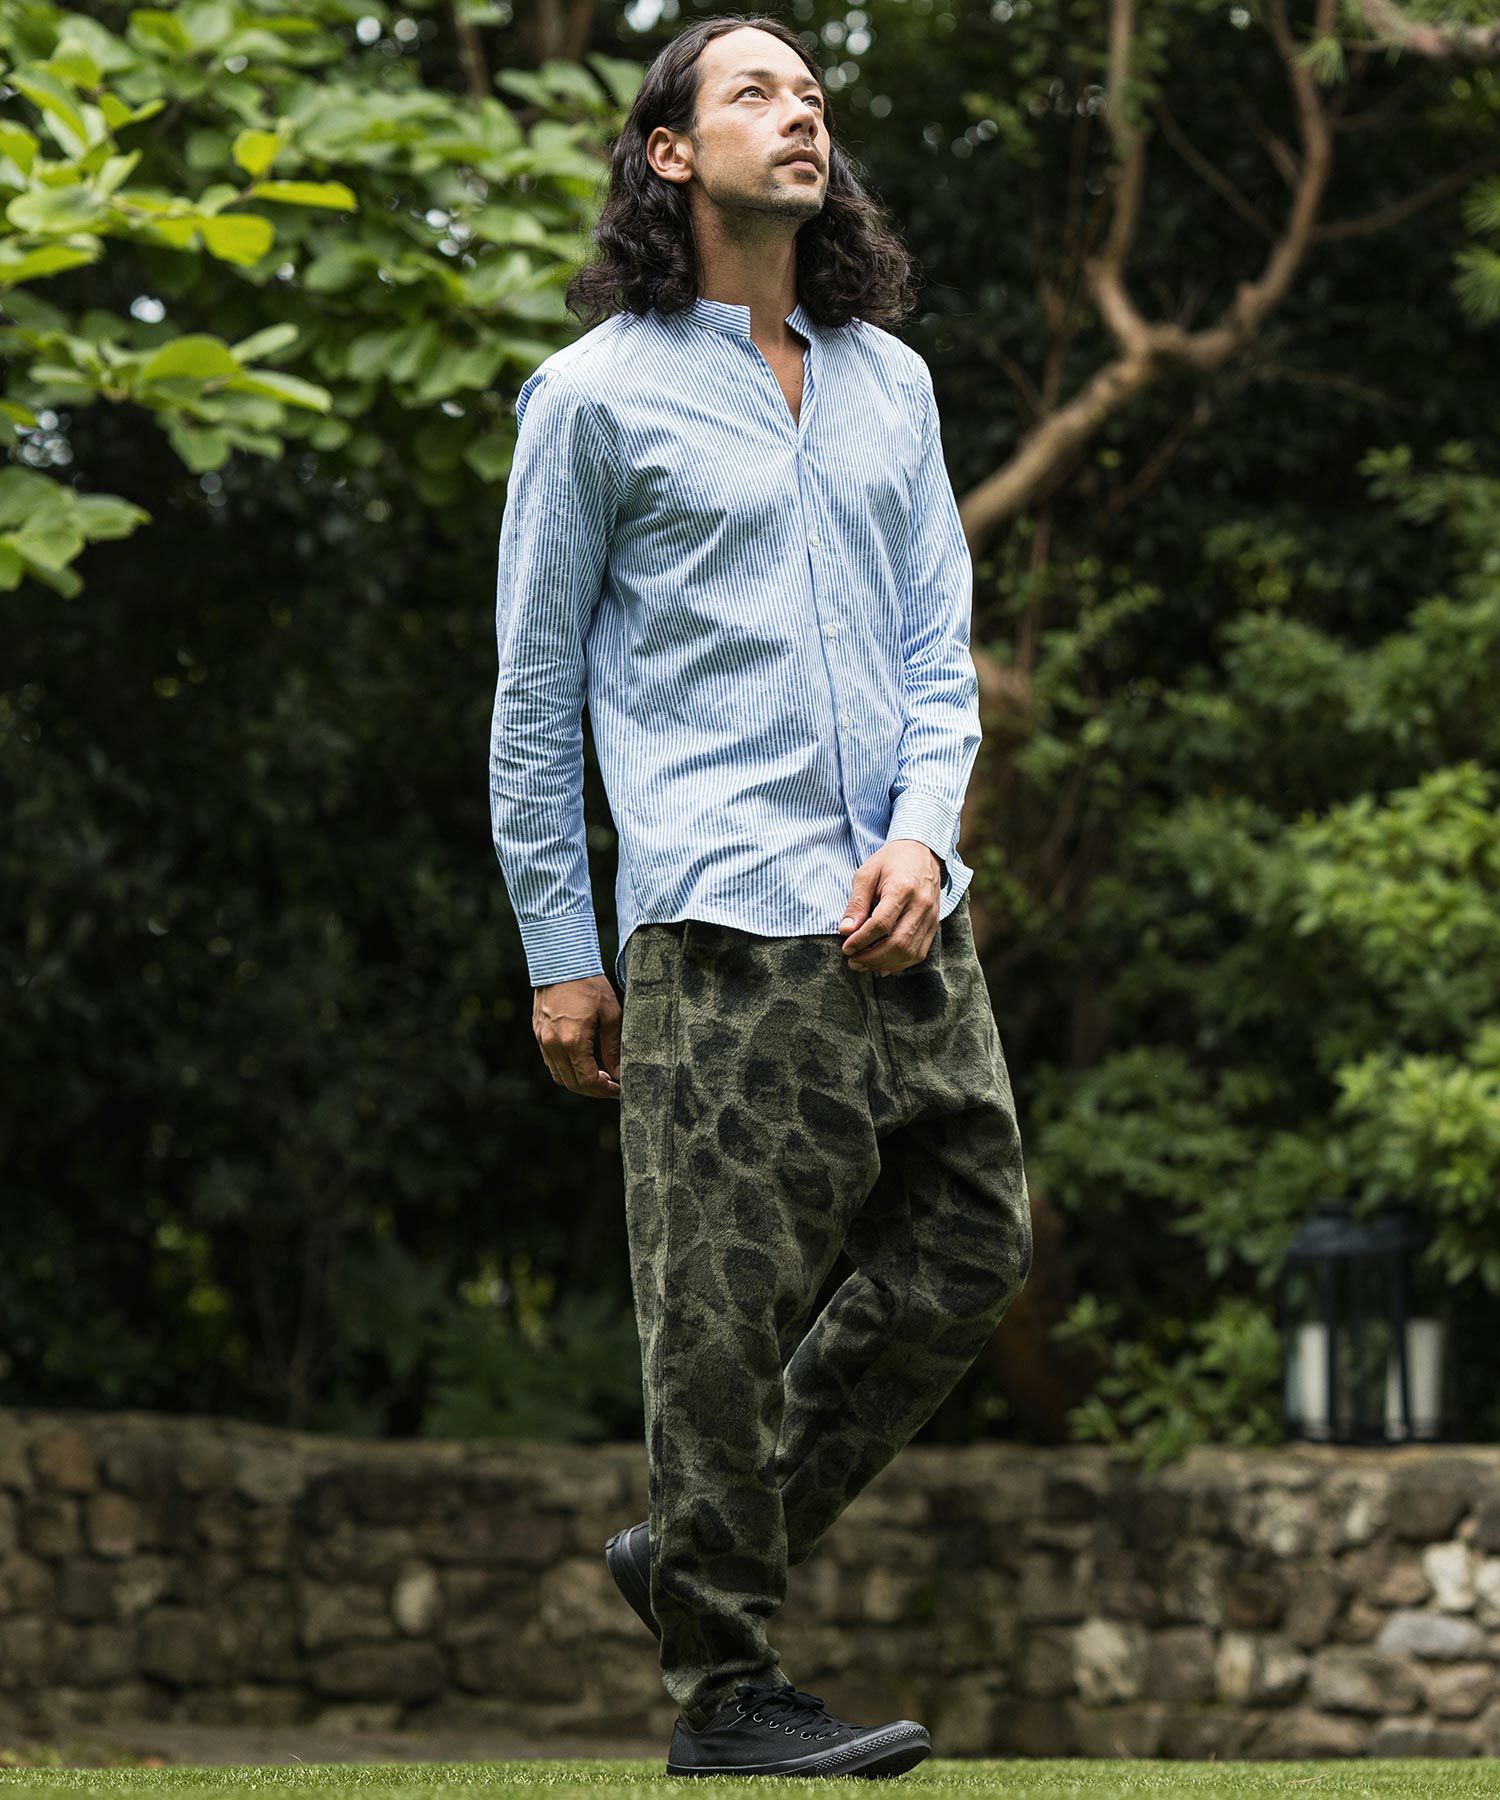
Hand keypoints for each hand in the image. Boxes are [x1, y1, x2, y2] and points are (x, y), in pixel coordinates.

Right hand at [532, 973, 621, 1098]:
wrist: (561, 961)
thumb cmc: (589, 984)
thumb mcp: (610, 1014)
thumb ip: (613, 1047)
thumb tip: (618, 1072)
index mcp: (572, 1041)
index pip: (587, 1080)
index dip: (603, 1091)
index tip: (618, 1090)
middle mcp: (552, 1044)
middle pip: (571, 1083)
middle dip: (593, 1090)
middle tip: (611, 1087)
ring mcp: (542, 1039)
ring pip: (558, 1075)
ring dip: (577, 1082)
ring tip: (598, 1077)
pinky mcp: (538, 1032)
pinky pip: (550, 1061)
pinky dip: (566, 1069)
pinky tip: (581, 1062)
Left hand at [838, 840, 942, 976]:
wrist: (922, 851)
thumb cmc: (890, 861)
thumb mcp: (867, 874)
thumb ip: (856, 903)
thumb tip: (845, 931)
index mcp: (903, 889)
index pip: (881, 924)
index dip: (861, 940)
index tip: (845, 947)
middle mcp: (921, 905)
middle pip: (898, 943)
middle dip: (872, 957)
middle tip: (852, 961)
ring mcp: (931, 917)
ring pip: (910, 952)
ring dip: (884, 964)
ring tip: (864, 964)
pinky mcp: (934, 925)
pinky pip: (919, 953)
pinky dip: (900, 963)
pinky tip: (882, 965)